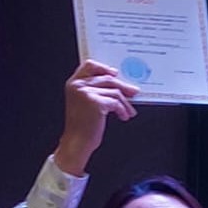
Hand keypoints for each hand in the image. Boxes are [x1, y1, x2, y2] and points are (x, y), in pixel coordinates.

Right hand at [52, 60, 139, 174]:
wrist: (77, 142)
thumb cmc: (82, 126)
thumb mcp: (85, 103)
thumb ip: (95, 90)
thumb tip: (119, 85)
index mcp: (73, 83)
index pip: (89, 65)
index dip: (104, 68)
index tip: (115, 73)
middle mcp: (78, 85)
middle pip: (107, 78)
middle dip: (123, 86)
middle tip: (134, 92)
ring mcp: (85, 92)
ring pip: (114, 91)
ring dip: (125, 103)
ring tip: (129, 112)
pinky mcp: (95, 102)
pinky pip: (115, 102)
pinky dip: (122, 110)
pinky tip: (124, 116)